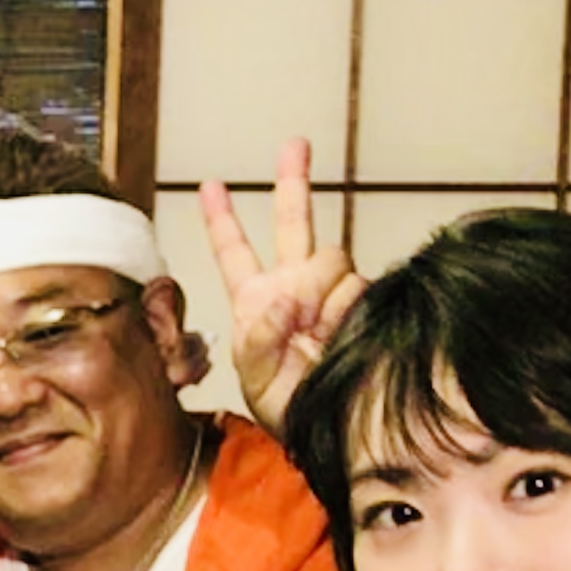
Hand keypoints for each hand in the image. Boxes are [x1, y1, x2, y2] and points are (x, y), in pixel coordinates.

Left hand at [199, 139, 361, 432]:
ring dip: (320, 289)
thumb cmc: (286, 408)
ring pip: (330, 258)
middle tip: (295, 143)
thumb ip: (259, 336)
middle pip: (293, 223)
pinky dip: (344, 306)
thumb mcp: (254, 378)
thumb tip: (284, 298)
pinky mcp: (362, 302)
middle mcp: (294, 288)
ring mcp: (330, 293)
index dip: (222, 219)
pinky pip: (356, 287)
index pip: (234, 252)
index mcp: (256, 301)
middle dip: (293, 181)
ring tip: (313, 332)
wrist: (330, 427)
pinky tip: (334, 331)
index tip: (208, 184)